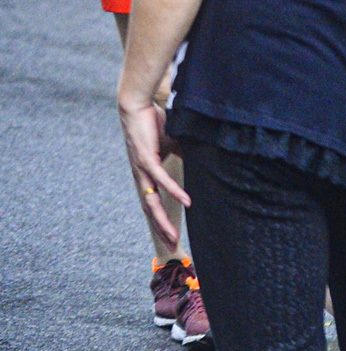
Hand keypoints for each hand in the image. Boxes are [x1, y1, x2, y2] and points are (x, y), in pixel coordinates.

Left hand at [118, 100, 188, 245]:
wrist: (138, 104)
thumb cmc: (155, 122)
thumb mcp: (174, 143)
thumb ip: (184, 155)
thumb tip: (203, 161)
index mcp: (146, 173)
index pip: (154, 202)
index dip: (161, 219)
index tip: (172, 235)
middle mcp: (141, 175)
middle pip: (151, 208)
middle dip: (161, 229)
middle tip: (171, 246)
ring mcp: (142, 168)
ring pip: (152, 200)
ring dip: (162, 219)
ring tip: (174, 235)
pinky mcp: (146, 157)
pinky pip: (162, 179)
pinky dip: (174, 191)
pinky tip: (187, 202)